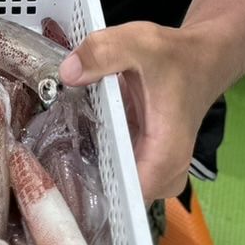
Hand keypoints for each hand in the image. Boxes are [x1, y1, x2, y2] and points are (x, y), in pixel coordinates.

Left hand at [59, 22, 227, 201]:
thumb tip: (67, 71)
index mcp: (167, 153)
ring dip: (85, 178)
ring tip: (49, 160)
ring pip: (116, 192)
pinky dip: (94, 166)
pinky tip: (68, 150)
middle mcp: (166, 174)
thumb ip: (104, 52)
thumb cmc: (174, 56)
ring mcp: (157, 174)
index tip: (57, 188)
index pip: (129, 196)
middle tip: (43, 170)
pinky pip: (117, 179)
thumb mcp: (139, 42)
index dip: (94, 197)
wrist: (200, 60)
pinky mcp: (147, 167)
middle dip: (81, 189)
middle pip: (119, 201)